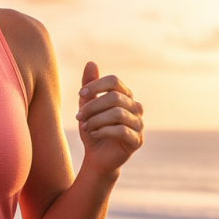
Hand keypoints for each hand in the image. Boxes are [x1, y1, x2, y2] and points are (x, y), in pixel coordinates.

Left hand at [75, 61, 143, 176]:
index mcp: (125, 95)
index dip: (96, 85)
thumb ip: (89, 86)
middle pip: (114, 97)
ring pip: (117, 114)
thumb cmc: (93, 127)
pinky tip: (93, 134)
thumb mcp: (86, 105)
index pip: (114, 81)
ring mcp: (139, 124)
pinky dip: (103, 131)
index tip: (80, 94)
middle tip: (79, 116)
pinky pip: (122, 130)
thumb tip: (91, 62)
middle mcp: (135, 107)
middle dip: (92, 106)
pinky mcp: (137, 140)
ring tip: (85, 127)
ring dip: (96, 120)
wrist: (97, 156)